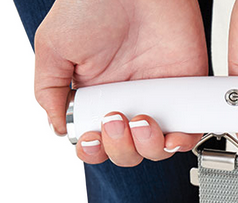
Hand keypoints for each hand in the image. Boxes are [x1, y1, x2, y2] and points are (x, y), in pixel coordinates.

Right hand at [34, 0, 207, 165]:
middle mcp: (127, 105)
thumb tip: (58, 127)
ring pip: (155, 150)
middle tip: (116, 119)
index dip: (95, 149)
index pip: (97, 142)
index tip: (93, 139)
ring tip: (142, 120)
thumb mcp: (54, 47)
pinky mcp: (183, 96)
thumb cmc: (93, 5)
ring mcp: (156, 102)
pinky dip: (181, 143)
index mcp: (98, 99)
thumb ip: (50, 91)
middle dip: (120, 147)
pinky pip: (187, 133)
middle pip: (126, 152)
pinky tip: (170, 136)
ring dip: (147, 147)